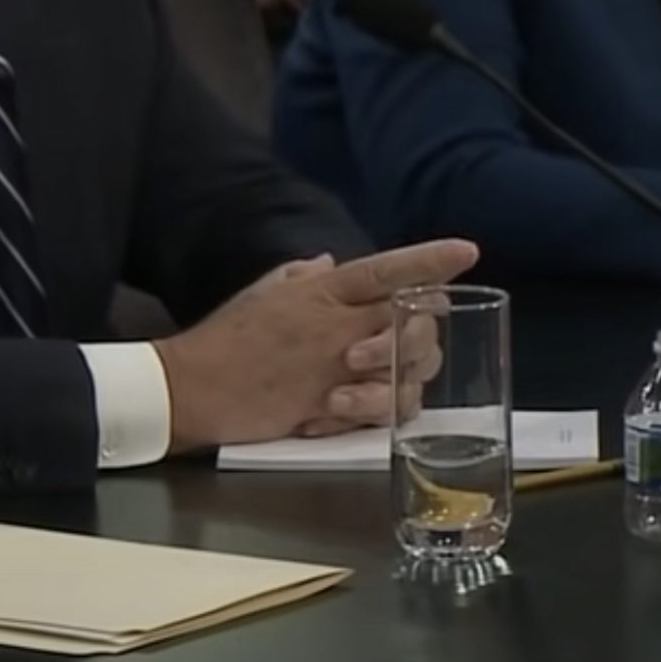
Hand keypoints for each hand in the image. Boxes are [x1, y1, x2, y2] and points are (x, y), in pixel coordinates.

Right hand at [155, 239, 478, 450]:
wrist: (193, 387)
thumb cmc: (227, 337)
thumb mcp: (264, 291)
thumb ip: (302, 275)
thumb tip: (329, 263)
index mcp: (323, 291)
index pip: (387, 269)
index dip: (429, 260)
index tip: (467, 251)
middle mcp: (339, 325)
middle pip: (415, 320)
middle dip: (425, 327)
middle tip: (409, 333)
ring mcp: (339, 369)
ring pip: (410, 368)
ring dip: (407, 371)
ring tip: (378, 374)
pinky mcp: (333, 408)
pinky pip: (387, 410)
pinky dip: (386, 408)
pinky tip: (362, 404)